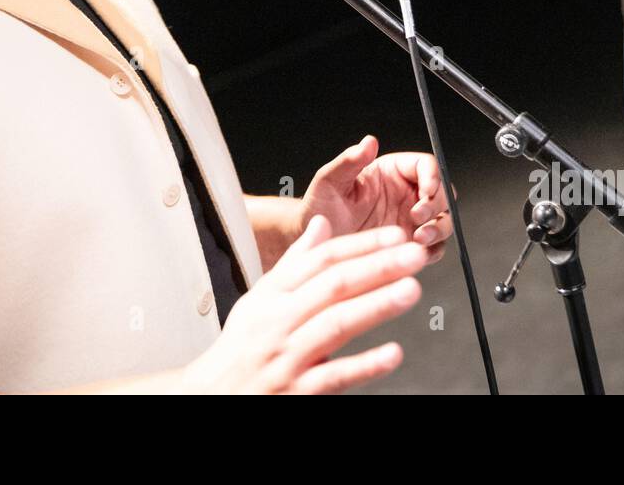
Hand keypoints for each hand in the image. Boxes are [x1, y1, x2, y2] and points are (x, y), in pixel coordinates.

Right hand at [180, 216, 427, 392]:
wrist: (208, 399)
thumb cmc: (240, 350)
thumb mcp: (259, 300)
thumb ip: (294, 263)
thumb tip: (322, 225)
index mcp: (272, 295)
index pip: (321, 260)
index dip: (362, 245)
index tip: (396, 237)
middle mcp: (278, 321)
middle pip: (333, 285)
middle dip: (378, 266)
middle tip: (415, 255)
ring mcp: (286, 357)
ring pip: (335, 325)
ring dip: (376, 305)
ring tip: (410, 290)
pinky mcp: (294, 393)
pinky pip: (333, 376)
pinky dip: (364, 364)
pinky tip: (392, 354)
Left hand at [297, 134, 454, 263]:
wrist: (314, 240)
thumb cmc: (321, 205)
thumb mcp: (329, 180)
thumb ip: (349, 160)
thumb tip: (368, 141)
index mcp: (392, 172)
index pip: (426, 166)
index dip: (432, 176)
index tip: (426, 189)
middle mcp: (405, 194)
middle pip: (442, 193)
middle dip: (437, 204)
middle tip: (418, 216)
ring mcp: (410, 220)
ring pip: (443, 220)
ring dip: (439, 228)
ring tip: (420, 237)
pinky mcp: (409, 244)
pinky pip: (433, 248)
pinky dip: (433, 250)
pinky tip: (418, 252)